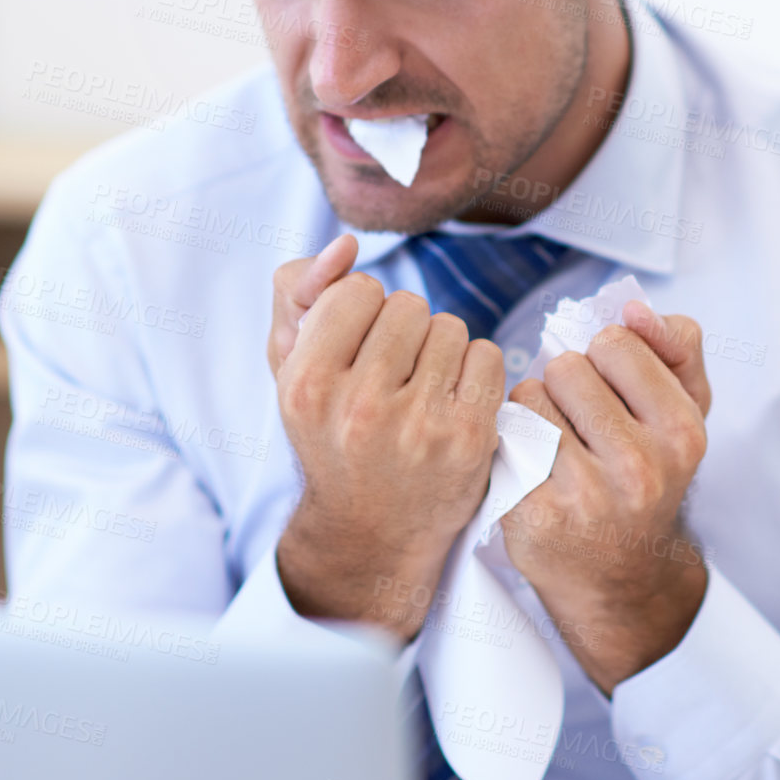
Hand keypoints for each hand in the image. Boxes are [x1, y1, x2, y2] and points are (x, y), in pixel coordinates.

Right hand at [270, 234, 505, 642]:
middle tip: (391, 377)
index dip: (363, 314)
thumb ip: (301, 291)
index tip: (357, 353)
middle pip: (409, 304)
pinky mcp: (469, 440)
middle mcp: (359, 407)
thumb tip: (344, 245)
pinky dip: (475, 372)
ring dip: (440, 351)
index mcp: (306, 384)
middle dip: (404, 331)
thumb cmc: (330, 434)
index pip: (358, 290)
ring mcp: (419, 426)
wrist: (370, 533)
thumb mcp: (291, 367)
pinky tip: (453, 404)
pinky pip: (488, 355)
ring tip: (420, 393)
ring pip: (451, 327)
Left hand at [501, 301, 710, 692]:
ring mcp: (585, 496)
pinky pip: (502, 437)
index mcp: (681, 432)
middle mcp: (639, 467)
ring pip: (527, 397)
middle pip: (564, 366)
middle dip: (565, 386)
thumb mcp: (684, 411)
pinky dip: (510, 445)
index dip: (604, 360)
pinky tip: (531, 471)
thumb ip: (675, 346)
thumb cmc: (648, 475)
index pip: (614, 342)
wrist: (620, 579)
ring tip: (556, 447)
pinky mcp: (534, 517)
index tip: (614, 393)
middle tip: (582, 427)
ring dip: (532, 413)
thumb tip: (633, 306)